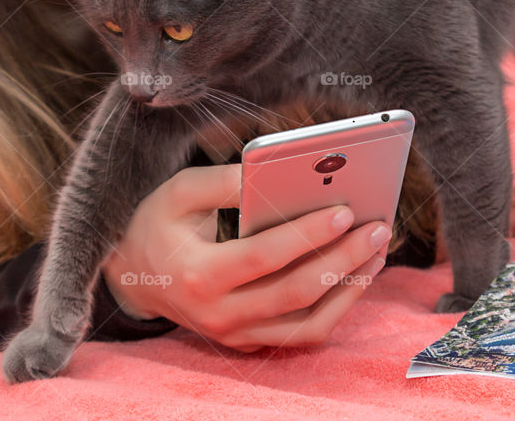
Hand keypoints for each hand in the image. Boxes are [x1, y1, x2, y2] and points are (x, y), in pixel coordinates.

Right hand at [100, 164, 389, 351]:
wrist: (136, 278)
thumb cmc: (159, 225)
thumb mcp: (179, 192)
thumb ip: (224, 181)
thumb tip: (272, 172)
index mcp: (197, 275)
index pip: (263, 257)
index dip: (307, 235)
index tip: (345, 210)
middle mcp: (219, 315)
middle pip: (295, 293)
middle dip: (343, 259)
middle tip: (379, 228)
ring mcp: (237, 335)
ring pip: (308, 324)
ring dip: (350, 288)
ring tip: (378, 250)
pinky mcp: (251, 341)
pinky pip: (303, 332)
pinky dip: (337, 306)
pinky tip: (358, 274)